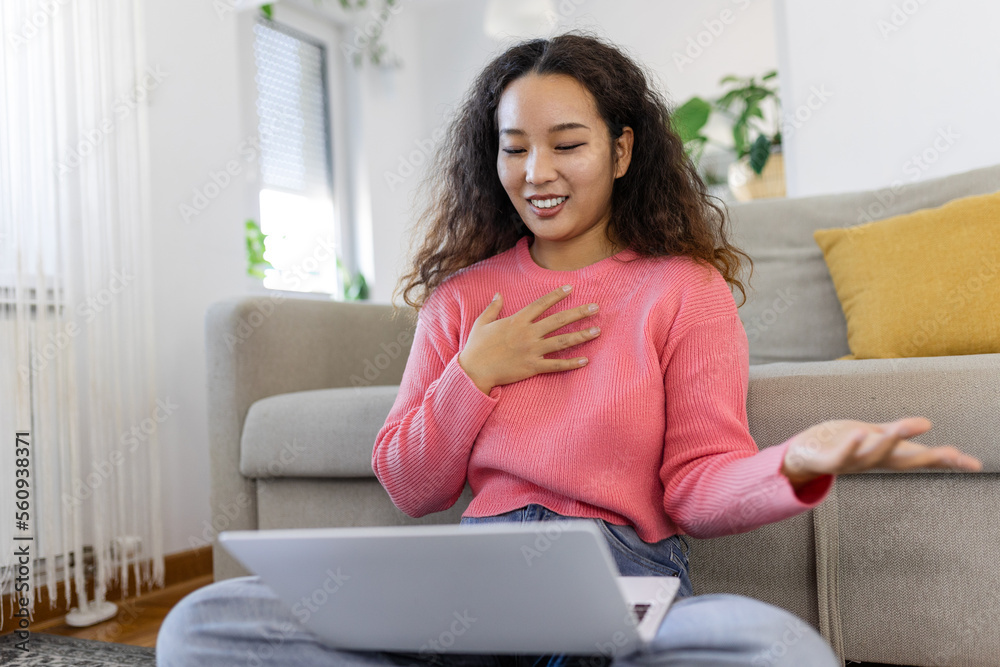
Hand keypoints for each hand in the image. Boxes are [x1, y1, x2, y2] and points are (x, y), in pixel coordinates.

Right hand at [457, 286, 600, 393]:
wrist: (473, 371)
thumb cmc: (476, 347)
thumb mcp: (482, 322)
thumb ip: (493, 307)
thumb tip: (499, 294)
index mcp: (517, 320)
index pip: (541, 303)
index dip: (557, 294)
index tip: (571, 287)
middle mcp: (528, 333)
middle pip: (558, 320)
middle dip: (579, 313)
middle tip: (596, 307)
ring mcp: (532, 351)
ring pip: (561, 341)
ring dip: (581, 335)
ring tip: (597, 331)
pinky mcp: (532, 367)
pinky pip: (556, 365)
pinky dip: (571, 363)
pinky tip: (585, 360)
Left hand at [781, 417, 982, 486]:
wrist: (803, 455)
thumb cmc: (841, 442)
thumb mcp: (873, 434)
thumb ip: (898, 431)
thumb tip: (928, 424)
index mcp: (886, 455)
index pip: (920, 458)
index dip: (946, 461)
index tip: (974, 464)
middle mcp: (873, 462)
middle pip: (904, 462)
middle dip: (928, 458)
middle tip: (952, 454)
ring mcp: (851, 463)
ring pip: (873, 457)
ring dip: (888, 443)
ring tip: (900, 428)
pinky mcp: (829, 461)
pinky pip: (841, 455)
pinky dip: (851, 446)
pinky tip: (860, 433)